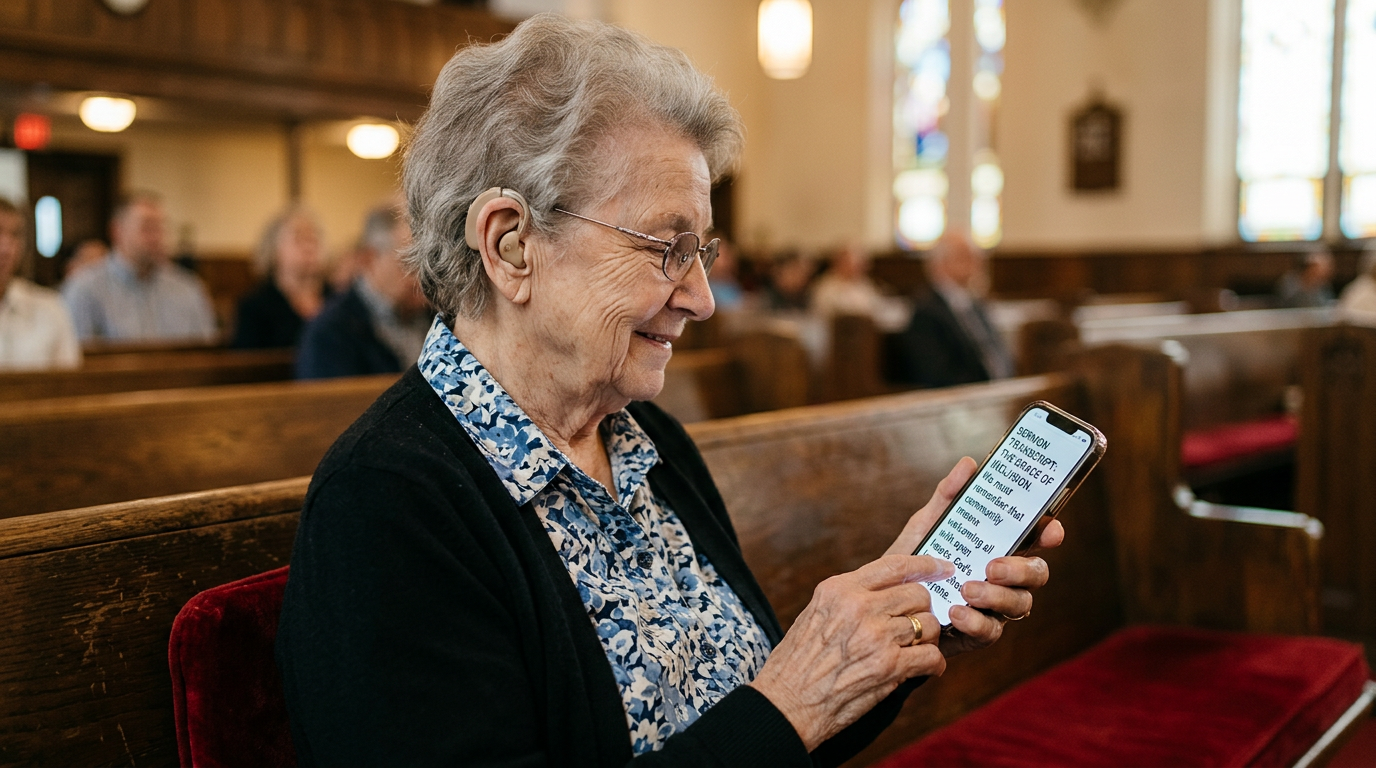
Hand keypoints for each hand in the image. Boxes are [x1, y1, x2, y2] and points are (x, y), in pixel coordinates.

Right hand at [749, 555, 953, 750]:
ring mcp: (875, 636)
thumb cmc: (797, 663)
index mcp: (839, 589)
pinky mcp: (889, 666)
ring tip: (915, 650)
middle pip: (917, 594)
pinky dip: (934, 664)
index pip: (894, 565)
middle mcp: (858, 607)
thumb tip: (887, 592)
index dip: (925, 564)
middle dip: (922, 610)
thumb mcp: (816, 614)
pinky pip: (931, 656)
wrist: (786, 704)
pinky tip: (925, 669)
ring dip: (927, 640)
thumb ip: (849, 598)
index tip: (942, 568)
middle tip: (916, 625)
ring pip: (928, 625)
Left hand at [884, 457, 1063, 657]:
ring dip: (997, 596)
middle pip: (1036, 574)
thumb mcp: (926, 525)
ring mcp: (995, 608)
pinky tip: (956, 613)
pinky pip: (991, 631)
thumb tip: (968, 464)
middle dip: (1021, 570)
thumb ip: (947, 497)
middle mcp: (1004, 579)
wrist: (884, 602)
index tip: (1051, 529)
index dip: (1050, 533)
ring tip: (968, 589)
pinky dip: (976, 622)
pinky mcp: (977, 634)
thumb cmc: (913, 560)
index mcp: (998, 548)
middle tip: (993, 565)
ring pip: (1019, 604)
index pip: (1035, 540)